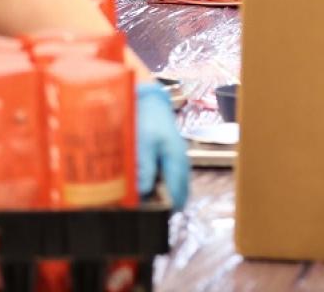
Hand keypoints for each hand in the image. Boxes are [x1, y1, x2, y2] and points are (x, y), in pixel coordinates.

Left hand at [136, 82, 189, 208]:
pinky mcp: (173, 159)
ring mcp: (179, 161)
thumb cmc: (145, 120)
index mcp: (176, 160)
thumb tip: (144, 193)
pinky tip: (147, 194)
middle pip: (179, 196)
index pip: (176, 195)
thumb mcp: (142, 143)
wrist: (149, 101)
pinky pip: (172, 182)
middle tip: (144, 218)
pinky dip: (162, 191)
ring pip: (177, 190)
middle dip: (164, 209)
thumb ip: (144, 168)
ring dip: (163, 201)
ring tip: (144, 209)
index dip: (164, 212)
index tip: (148, 222)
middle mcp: (181, 163)